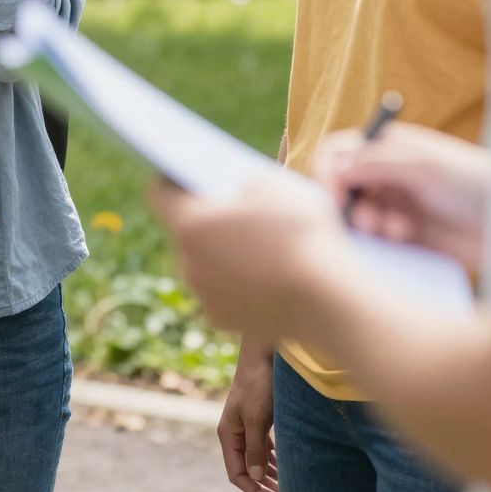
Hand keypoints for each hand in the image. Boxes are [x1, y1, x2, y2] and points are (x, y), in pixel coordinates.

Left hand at [150, 174, 353, 341]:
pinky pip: (221, 290)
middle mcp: (187, 262)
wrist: (332, 301)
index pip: (158, 192)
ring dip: (221, 250)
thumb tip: (231, 185)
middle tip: (230, 204)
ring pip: (203, 261)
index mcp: (190, 223)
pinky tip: (263, 272)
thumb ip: (240, 180)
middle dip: (204, 215)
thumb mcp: (274, 184)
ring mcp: (203, 294)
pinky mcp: (222, 320)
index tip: (187, 170)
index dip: (172, 176)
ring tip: (252, 238)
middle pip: (184, 228)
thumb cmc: (303, 233)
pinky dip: (236, 281)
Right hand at [218, 345, 279, 491]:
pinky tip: (285, 466)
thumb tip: (254, 477)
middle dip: (262, 486)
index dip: (253, 490)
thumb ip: (255, 448)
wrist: (264, 356)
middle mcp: (235, 433)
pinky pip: (264, 447)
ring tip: (287, 488)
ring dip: (269, 474)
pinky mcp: (258, 419)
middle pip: (246, 469)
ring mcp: (246, 426)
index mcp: (228, 434)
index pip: (236, 473)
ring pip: (256, 459)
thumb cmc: (259, 385)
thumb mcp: (257, 418)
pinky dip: (274, 459)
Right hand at [314, 122, 490, 273]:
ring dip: (366, 222)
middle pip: (341, 187)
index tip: (334, 197)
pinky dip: (380, 239)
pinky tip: (404, 236)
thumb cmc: (471, 181)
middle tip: (366, 221)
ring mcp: (391, 205)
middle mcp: (384, 175)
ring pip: (354, 216)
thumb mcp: (424, 165)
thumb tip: (335, 167)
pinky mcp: (401, 236)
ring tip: (394, 229)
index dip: (327, 173)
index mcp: (386, 148)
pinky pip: (373, 240)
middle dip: (347, 204)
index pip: (338, 153)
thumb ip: (377, 162)